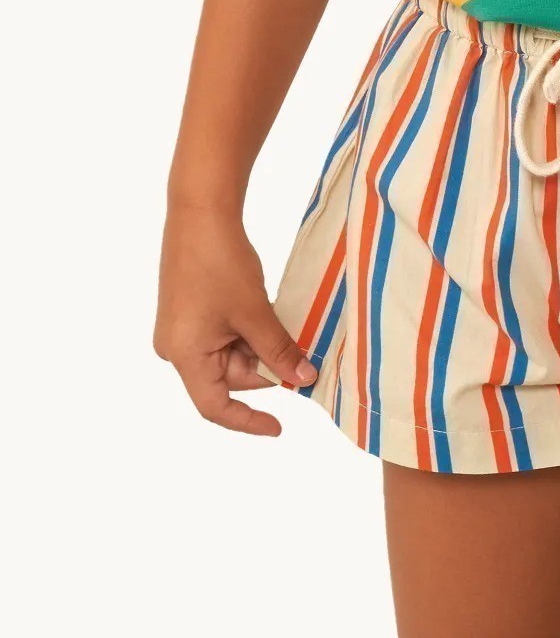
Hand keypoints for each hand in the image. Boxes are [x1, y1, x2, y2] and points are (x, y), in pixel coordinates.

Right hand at [153, 202, 317, 436]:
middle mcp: (176, 348)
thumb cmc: (221, 262)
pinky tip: (266, 312)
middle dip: (264, 366)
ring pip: (228, 354)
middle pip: (227, 376)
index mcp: (184, 355)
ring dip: (258, 345)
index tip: (279, 427)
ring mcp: (181, 329)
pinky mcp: (189, 311)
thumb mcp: (254, 311)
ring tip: (282, 321)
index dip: (248, 421)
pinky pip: (222, 334)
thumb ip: (278, 350)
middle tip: (300, 349)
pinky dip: (248, 330)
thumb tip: (304, 378)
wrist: (200, 211)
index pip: (215, 406)